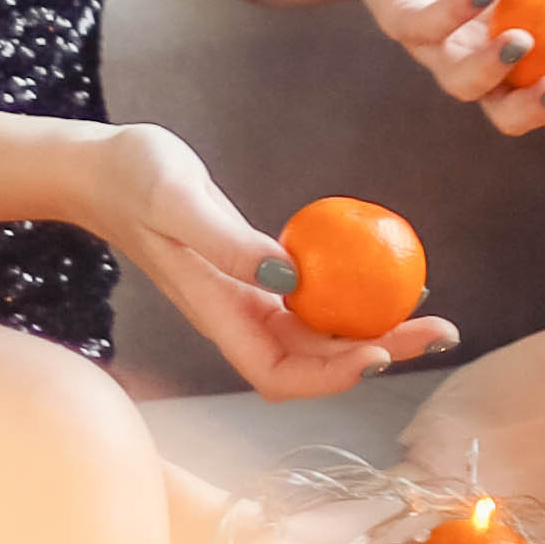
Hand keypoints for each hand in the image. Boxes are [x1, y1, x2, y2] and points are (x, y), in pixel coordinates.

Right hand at [73, 122, 458, 399]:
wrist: (101, 168)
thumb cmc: (134, 178)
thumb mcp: (179, 201)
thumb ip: (229, 241)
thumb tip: (289, 277)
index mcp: (215, 313)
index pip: (280, 372)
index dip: (333, 375)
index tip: (381, 351)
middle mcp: (235, 317)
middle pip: (314, 361)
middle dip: (380, 353)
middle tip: (443, 332)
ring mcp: (246, 299)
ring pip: (319, 333)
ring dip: (375, 329)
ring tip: (429, 312)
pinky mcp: (254, 274)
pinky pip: (311, 299)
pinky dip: (351, 295)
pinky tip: (387, 275)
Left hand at [342, 0, 544, 143]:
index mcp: (519, 44)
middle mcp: (477, 57)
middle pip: (507, 113)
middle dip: (535, 112)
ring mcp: (436, 44)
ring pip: (461, 83)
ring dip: (492, 69)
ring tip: (520, 39)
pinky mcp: (399, 18)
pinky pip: (425, 28)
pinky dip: (455, 14)